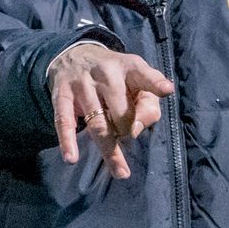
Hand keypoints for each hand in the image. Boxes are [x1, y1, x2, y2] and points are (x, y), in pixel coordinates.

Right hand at [47, 42, 174, 178]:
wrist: (73, 55)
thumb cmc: (114, 77)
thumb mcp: (135, 81)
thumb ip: (148, 104)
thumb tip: (137, 129)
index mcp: (129, 67)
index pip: (144, 74)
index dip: (155, 83)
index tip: (166, 90)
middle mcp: (105, 73)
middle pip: (121, 111)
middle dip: (127, 130)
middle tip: (126, 135)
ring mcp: (82, 84)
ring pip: (98, 123)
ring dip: (109, 150)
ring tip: (121, 172)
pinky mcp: (61, 95)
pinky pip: (64, 121)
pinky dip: (67, 140)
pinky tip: (71, 157)